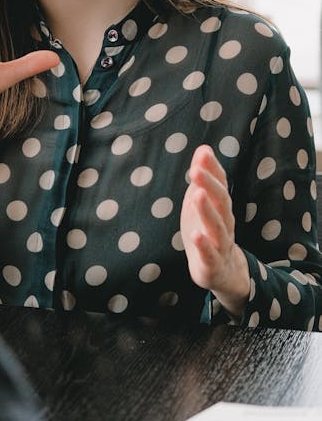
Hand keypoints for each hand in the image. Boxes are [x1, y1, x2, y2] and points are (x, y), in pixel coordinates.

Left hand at [180, 145, 249, 316]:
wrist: (223, 272)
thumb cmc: (208, 232)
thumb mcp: (202, 203)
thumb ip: (203, 178)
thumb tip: (203, 148)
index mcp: (221, 208)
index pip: (221, 186)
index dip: (213, 170)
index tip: (204, 153)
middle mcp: (225, 224)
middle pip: (221, 203)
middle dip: (210, 185)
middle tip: (196, 170)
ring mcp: (220, 245)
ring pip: (217, 227)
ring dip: (207, 211)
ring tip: (197, 195)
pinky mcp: (212, 265)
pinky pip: (210, 255)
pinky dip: (204, 245)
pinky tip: (196, 235)